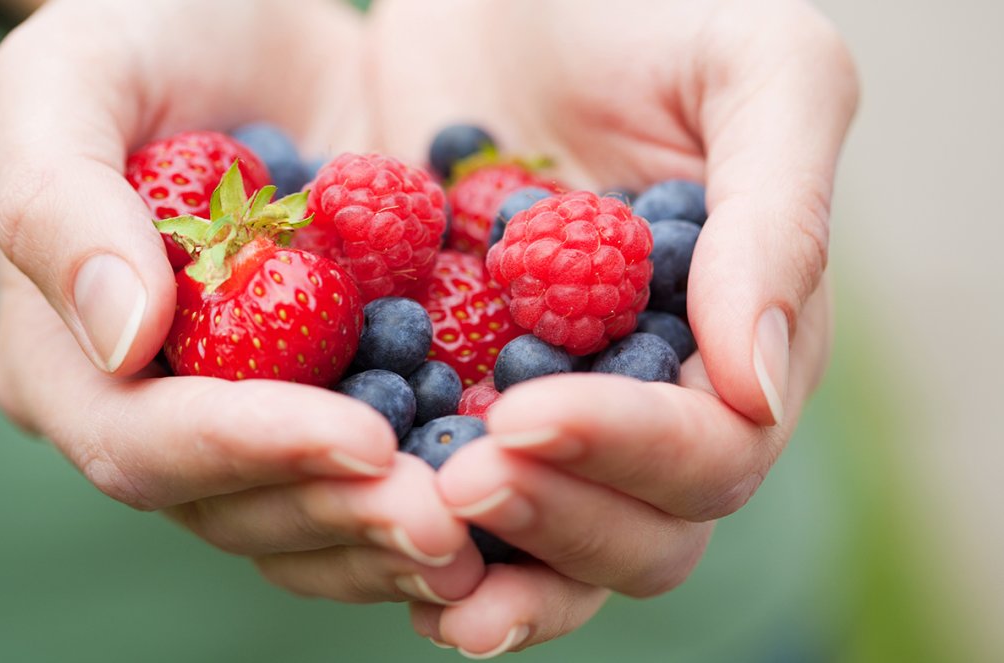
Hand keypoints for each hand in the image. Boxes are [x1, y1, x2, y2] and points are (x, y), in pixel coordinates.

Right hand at [0, 0, 485, 605]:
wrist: (256, 31)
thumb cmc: (143, 34)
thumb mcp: (70, 79)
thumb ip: (61, 203)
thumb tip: (120, 340)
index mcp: (67, 362)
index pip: (144, 442)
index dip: (250, 450)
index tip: (359, 439)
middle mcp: (156, 415)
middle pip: (236, 507)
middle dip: (342, 513)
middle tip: (446, 518)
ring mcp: (250, 420)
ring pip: (310, 521)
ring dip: (394, 533)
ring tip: (484, 531)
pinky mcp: (331, 402)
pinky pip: (374, 480)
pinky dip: (434, 496)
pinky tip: (501, 500)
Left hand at [363, 0, 856, 654]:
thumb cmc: (639, 6)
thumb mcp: (754, 70)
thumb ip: (782, 217)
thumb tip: (758, 386)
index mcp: (736, 339)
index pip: (711, 452)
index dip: (629, 451)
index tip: (529, 415)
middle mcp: (647, 396)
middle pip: (636, 530)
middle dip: (554, 516)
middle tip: (462, 478)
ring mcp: (547, 404)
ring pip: (542, 539)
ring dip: (486, 559)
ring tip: (413, 532)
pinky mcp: (452, 390)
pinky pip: (440, 489)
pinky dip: (410, 529)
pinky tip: (360, 527)